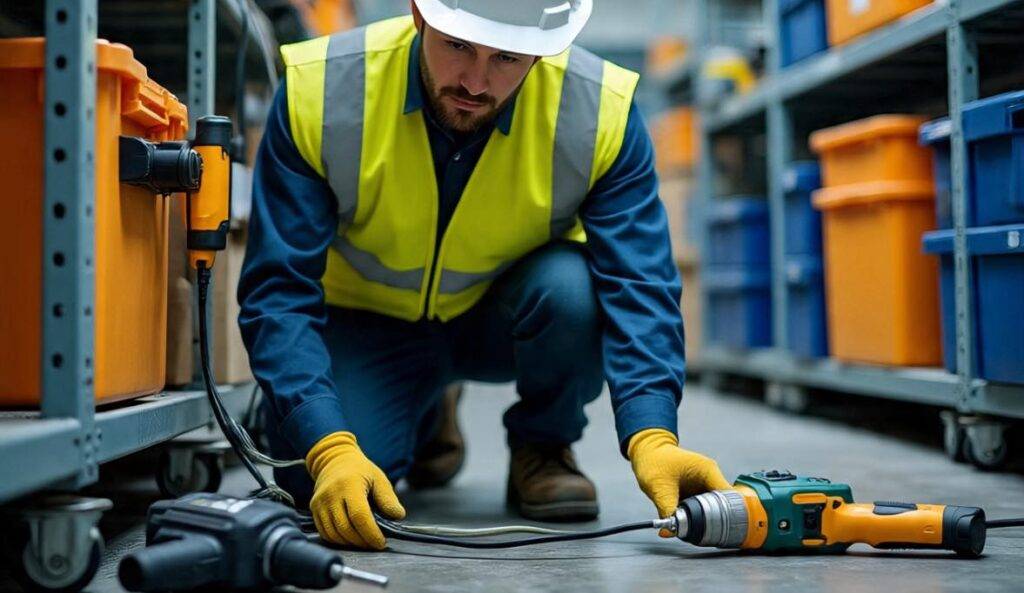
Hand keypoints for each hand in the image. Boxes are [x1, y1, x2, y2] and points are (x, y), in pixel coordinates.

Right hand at [306, 431, 405, 549]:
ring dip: (351, 543)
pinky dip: (338, 540)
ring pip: (334, 534)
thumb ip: (388, 498)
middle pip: (346, 528)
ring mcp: (320, 502)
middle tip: (374, 544)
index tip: (381, 543)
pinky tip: (351, 538)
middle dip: (362, 541)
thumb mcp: (378, 479)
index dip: (371, 533)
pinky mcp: (314, 509)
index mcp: (349, 484)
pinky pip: (325, 532)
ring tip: (364, 541)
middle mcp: (331, 494)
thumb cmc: (360, 470)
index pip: (359, 516)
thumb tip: (398, 515)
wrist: (334, 460)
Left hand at [628, 428, 729, 534]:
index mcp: (708, 471)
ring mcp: (703, 487)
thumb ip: (667, 509)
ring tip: (686, 527)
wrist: (647, 452)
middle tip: (695, 532)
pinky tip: (683, 523)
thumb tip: (669, 532)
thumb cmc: (654, 461)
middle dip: (710, 521)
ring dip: (700, 521)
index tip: (713, 529)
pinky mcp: (696, 494)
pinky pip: (700, 510)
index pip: (727, 497)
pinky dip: (692, 518)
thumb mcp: (658, 486)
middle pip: (721, 506)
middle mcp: (709, 479)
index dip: (724, 515)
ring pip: (710, 511)